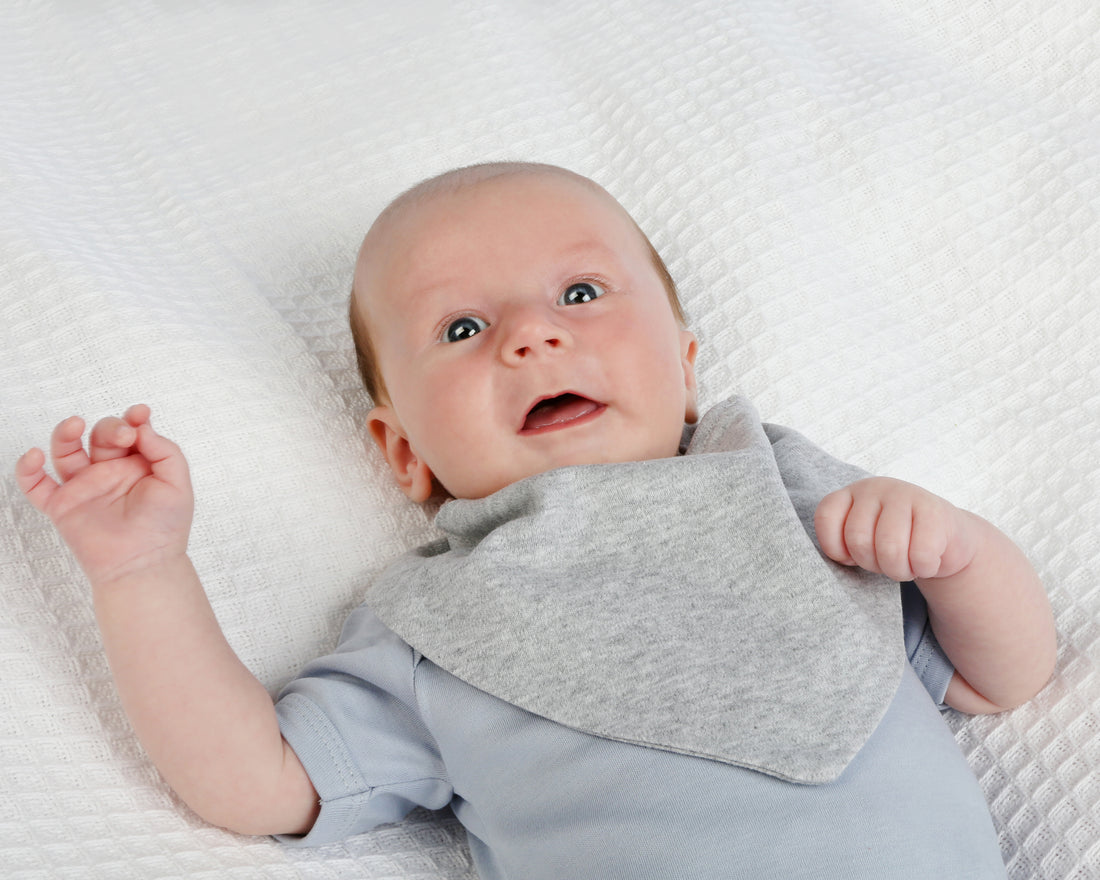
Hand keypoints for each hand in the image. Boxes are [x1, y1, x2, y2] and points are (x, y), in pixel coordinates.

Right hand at [15, 405, 193, 585]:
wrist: (144, 564)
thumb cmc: (165, 527)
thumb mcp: (177, 483)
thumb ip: (165, 451)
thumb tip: (143, 426)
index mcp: (137, 464)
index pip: (130, 431)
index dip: (133, 418)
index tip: (139, 413)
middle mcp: (109, 471)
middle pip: (100, 435)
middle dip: (111, 428)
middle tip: (124, 435)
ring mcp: (84, 487)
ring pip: (66, 452)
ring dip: (65, 433)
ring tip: (75, 423)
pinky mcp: (62, 506)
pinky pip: (36, 485)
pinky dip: (27, 469)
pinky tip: (34, 455)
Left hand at [814, 477, 976, 582]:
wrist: (948, 538)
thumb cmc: (895, 543)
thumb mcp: (862, 540)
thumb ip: (839, 544)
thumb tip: (824, 565)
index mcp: (850, 494)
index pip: (826, 517)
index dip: (836, 549)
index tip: (852, 556)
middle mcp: (874, 488)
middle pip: (858, 539)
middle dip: (873, 563)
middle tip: (886, 562)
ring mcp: (905, 495)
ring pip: (889, 549)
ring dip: (899, 570)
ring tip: (906, 563)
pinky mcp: (935, 510)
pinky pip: (921, 555)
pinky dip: (924, 568)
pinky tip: (927, 559)